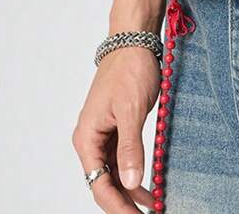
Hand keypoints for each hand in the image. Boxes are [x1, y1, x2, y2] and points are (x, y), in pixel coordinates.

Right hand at [71, 46, 160, 211]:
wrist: (134, 41)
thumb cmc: (129, 69)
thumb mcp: (131, 110)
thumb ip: (130, 148)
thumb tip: (130, 182)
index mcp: (87, 138)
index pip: (99, 184)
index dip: (117, 206)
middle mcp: (91, 140)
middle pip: (104, 183)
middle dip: (123, 203)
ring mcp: (103, 135)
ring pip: (114, 173)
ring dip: (130, 192)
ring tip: (151, 208)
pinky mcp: (116, 128)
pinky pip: (122, 160)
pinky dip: (134, 174)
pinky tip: (148, 187)